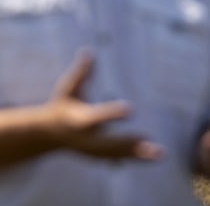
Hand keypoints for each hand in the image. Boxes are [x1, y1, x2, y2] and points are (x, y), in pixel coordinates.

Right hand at [42, 50, 162, 160]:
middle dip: (127, 142)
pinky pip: (119, 158)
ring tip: (160, 152)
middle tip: (147, 138)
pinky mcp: (97, 156)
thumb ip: (81, 72)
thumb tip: (88, 51)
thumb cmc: (62, 104)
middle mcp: (85, 138)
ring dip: (137, 154)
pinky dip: (136, 158)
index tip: (130, 109)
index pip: (96, 117)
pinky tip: (155, 156)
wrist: (49, 134)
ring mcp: (91, 150)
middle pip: (108, 142)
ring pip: (117, 153)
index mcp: (77, 119)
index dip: (112, 114)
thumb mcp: (69, 87)